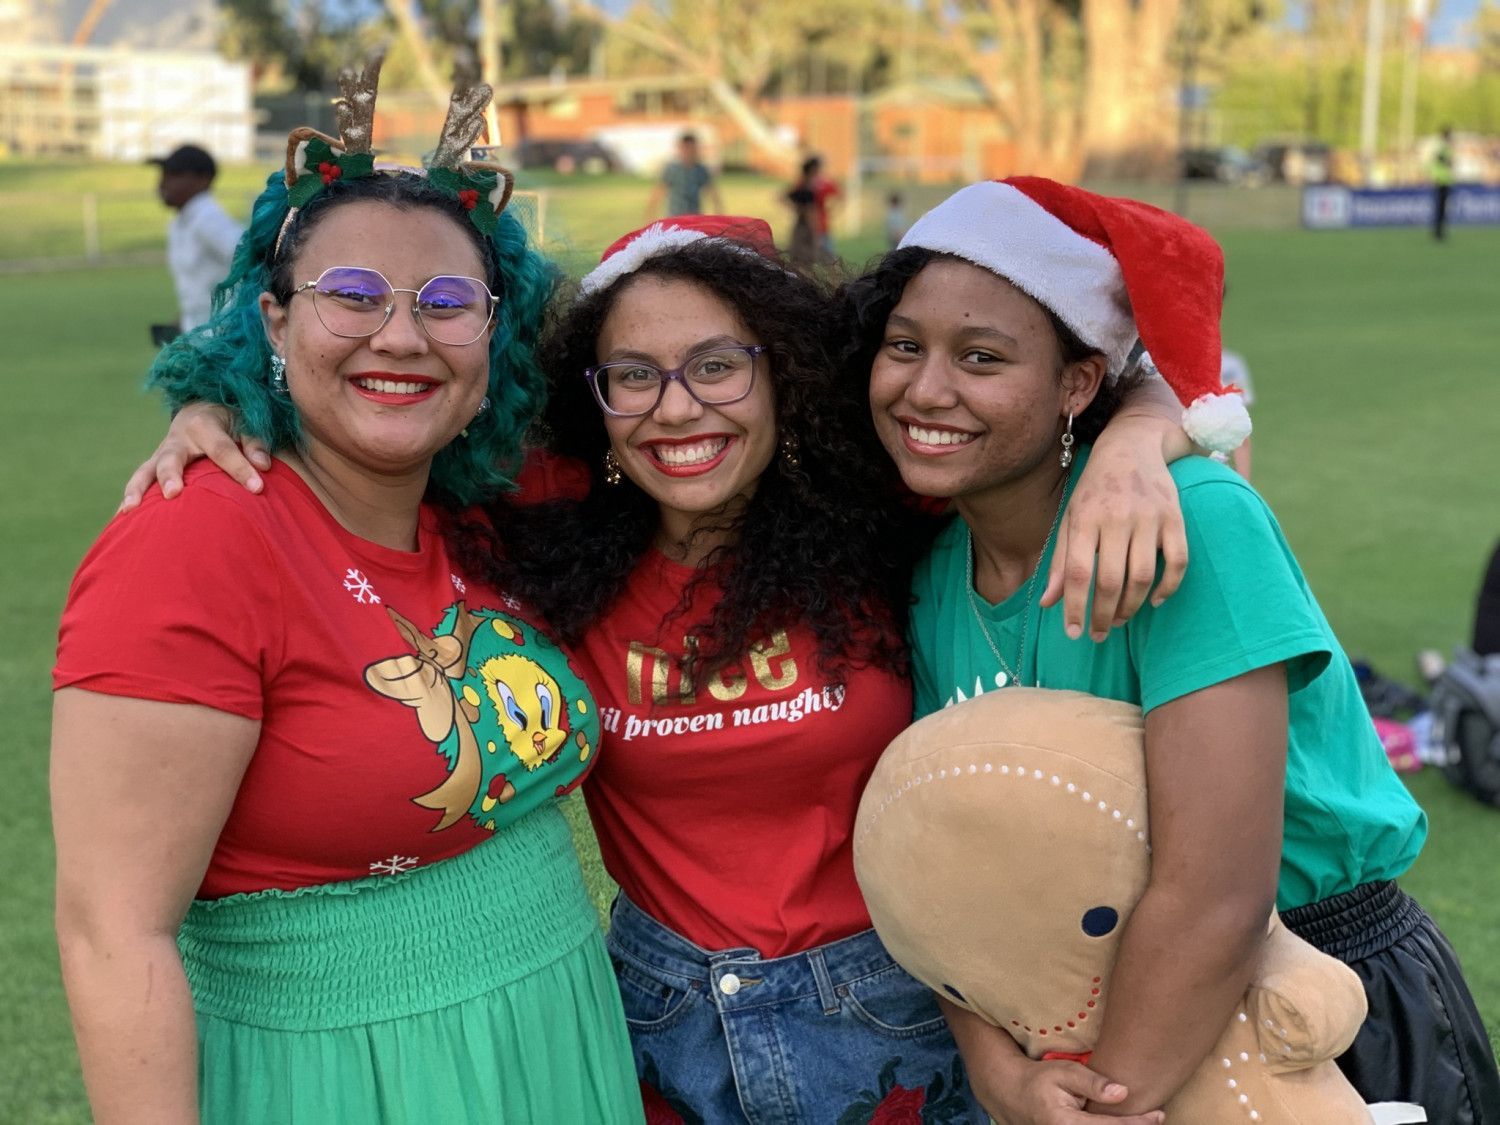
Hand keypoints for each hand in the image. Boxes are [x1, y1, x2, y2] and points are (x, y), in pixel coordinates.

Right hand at [118, 403, 268, 512]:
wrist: (203, 408)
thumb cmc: (231, 419)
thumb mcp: (248, 422)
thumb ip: (255, 443)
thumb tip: (263, 466)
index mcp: (204, 425)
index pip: (222, 450)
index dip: (240, 469)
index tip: (258, 488)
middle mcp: (178, 438)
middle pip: (172, 458)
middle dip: (172, 475)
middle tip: (174, 494)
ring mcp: (162, 453)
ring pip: (146, 470)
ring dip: (137, 489)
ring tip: (130, 509)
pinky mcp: (155, 464)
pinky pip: (140, 480)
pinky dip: (130, 496)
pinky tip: (121, 518)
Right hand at [977, 1058, 1164, 1124]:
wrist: (1013, 1095)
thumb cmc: (1039, 1080)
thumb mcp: (1064, 1072)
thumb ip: (1092, 1083)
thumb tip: (1123, 1092)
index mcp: (1067, 1124)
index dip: (1138, 1123)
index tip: (1159, 1114)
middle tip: (1158, 1118)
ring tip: (1146, 1121)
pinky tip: (1125, 1122)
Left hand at [1040, 415, 1186, 639]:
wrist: (1132, 447)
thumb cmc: (1094, 491)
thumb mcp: (1069, 518)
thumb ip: (1060, 561)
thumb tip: (1047, 603)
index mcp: (1085, 518)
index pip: (1077, 573)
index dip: (1074, 607)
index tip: (1073, 632)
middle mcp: (1116, 518)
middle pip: (1109, 580)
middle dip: (1102, 615)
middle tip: (1098, 634)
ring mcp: (1149, 518)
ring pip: (1142, 576)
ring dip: (1130, 607)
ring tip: (1118, 621)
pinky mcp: (1175, 518)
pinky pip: (1177, 561)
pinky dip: (1168, 587)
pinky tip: (1154, 602)